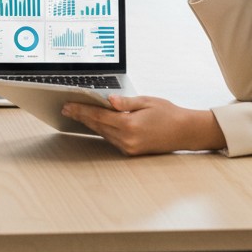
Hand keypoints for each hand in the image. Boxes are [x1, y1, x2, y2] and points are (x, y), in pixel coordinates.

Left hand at [60, 95, 222, 155]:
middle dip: (81, 116)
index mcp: (129, 125)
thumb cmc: (169, 113)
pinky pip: (111, 139)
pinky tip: (95, 123)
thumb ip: (125, 102)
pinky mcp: (131, 151)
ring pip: (103, 133)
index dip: (81, 110)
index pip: (98, 116)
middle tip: (66, 108)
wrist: (185, 132)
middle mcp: (127, 139)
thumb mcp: (147, 101)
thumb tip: (108, 100)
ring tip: (76, 113)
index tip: (68, 105)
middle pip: (97, 126)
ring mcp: (129, 148)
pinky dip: (102, 129)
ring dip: (90, 123)